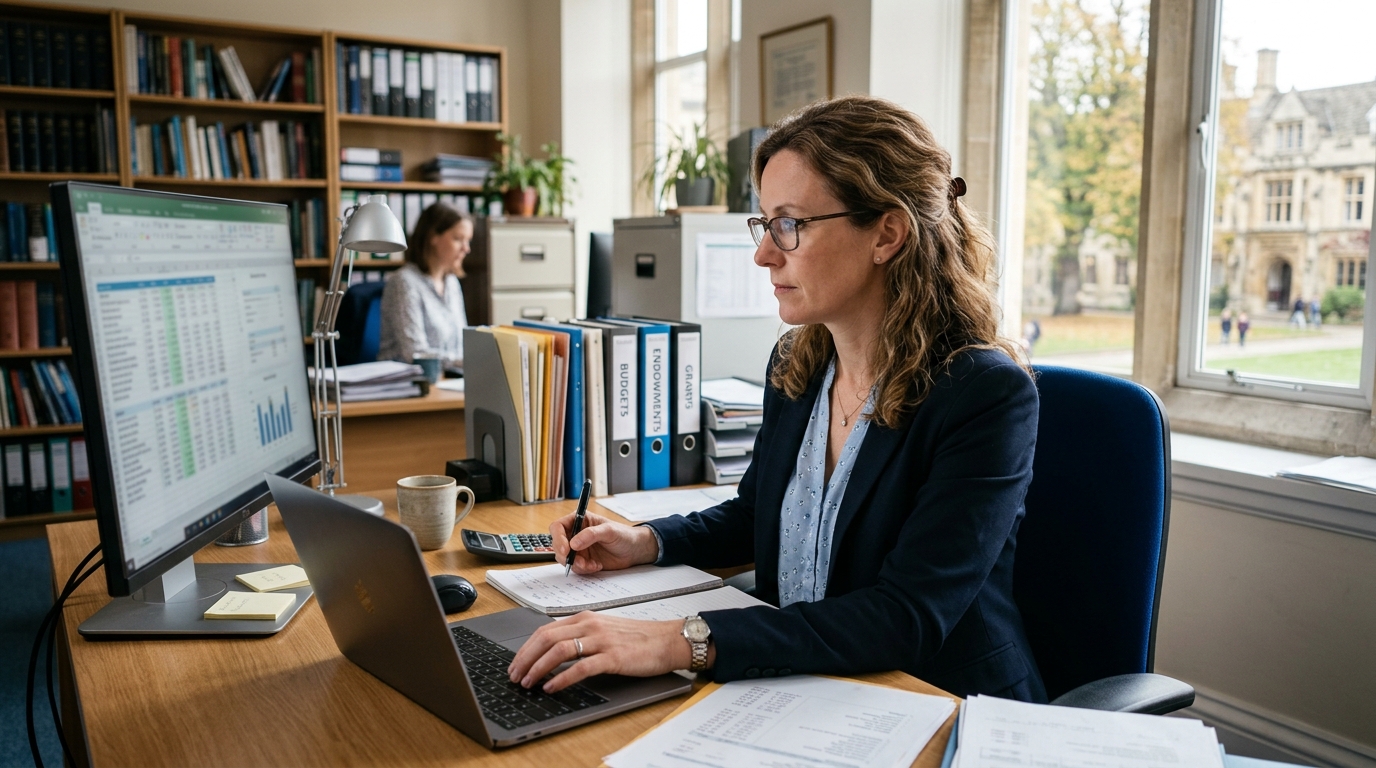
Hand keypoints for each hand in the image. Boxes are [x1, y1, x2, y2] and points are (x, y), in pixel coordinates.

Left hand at [508, 612, 710, 691]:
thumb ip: (581, 636)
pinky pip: (580, 667)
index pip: (545, 629)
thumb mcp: (605, 630)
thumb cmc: (638, 637)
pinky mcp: (613, 657)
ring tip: (528, 682)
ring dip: (538, 668)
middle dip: (525, 658)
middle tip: (515, 675)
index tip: (516, 663)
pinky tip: (552, 687)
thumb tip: (554, 651)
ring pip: (559, 650)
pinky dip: (562, 678)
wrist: (668, 640)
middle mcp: (590, 625)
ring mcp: (601, 640)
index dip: (526, 647)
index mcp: (586, 618)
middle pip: (546, 638)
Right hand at [550, 512, 658, 574]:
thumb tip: (573, 543)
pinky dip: (584, 569)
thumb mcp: (609, 531)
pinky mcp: (583, 560)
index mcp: (580, 520)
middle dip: (566, 555)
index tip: (566, 549)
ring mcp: (579, 548)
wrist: (635, 551)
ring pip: (565, 558)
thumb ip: (591, 534)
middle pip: (558, 544)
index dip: (558, 538)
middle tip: (579, 562)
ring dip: (576, 564)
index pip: (558, 527)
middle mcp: (576, 534)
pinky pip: (575, 567)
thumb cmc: (624, 535)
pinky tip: (597, 566)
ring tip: (592, 564)